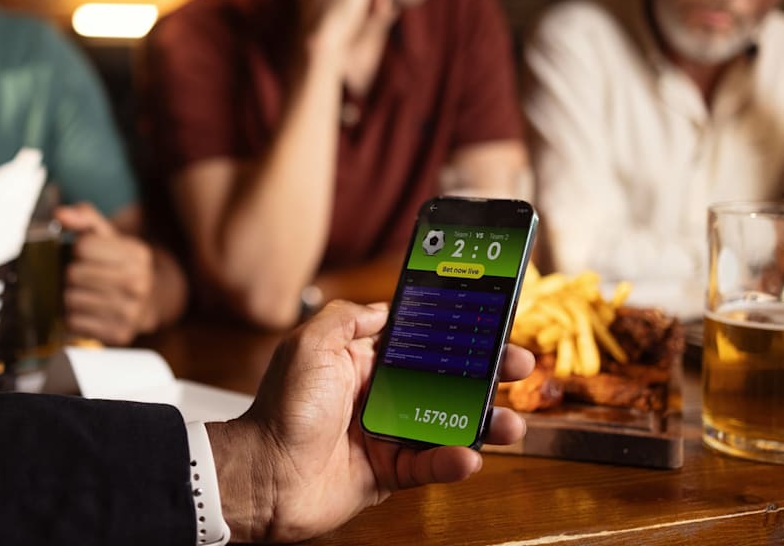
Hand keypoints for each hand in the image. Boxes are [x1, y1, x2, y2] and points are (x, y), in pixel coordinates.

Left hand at [55, 203, 157, 345]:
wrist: (149, 302)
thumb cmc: (120, 266)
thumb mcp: (109, 237)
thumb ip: (84, 218)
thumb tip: (59, 214)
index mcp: (138, 254)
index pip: (83, 246)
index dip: (78, 249)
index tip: (86, 254)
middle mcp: (139, 284)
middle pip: (74, 274)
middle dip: (72, 274)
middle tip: (82, 277)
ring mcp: (131, 312)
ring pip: (71, 300)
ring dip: (70, 296)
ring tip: (84, 293)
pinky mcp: (119, 335)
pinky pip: (74, 323)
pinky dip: (73, 317)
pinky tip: (87, 311)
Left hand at [208, 300, 532, 542]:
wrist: (264, 476)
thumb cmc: (282, 409)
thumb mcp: (309, 345)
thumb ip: (349, 319)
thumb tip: (386, 307)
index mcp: (363, 359)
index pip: (420, 339)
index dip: (454, 330)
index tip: (489, 320)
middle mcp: (379, 393)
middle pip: (445, 379)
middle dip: (485, 372)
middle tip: (519, 366)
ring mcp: (387, 433)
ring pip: (447, 424)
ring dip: (483, 423)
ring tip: (510, 423)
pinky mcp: (389, 471)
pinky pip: (430, 464)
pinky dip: (452, 462)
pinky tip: (468, 457)